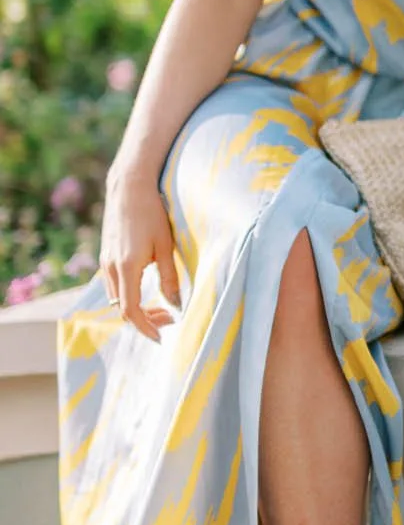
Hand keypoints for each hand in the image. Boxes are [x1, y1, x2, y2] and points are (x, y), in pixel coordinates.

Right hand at [99, 165, 181, 341]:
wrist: (129, 187)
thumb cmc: (152, 214)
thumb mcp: (166, 247)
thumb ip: (169, 278)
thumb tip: (176, 305)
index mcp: (126, 268)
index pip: (131, 310)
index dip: (145, 328)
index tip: (161, 337)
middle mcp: (111, 268)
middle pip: (122, 309)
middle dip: (145, 320)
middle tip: (169, 320)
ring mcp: (105, 262)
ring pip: (116, 298)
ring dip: (136, 307)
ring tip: (163, 307)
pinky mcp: (106, 255)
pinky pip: (113, 285)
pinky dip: (129, 294)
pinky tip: (147, 288)